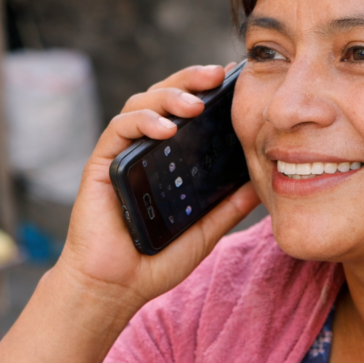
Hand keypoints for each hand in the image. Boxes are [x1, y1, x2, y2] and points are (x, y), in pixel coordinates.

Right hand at [53, 64, 260, 315]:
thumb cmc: (154, 261)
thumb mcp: (204, 231)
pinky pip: (120, 129)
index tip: (234, 77)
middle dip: (191, 79)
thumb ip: (228, 207)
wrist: (114, 287)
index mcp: (169, 159)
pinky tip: (165, 128)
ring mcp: (123, 153)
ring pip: (142, 104)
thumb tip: (261, 183)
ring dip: (169, 95)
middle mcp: (145, 149)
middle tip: (217, 75)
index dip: (208, 90)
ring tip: (195, 103)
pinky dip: (143, 122)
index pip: (188, 113)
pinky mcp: (101, 162)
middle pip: (165, 97)